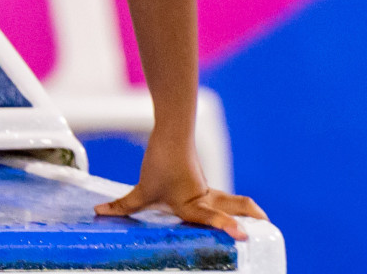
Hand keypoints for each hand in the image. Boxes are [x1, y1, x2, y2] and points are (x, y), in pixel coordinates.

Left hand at [94, 139, 265, 239]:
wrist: (172, 131)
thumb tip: (101, 213)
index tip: (243, 234)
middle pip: (235, 207)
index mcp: (193, 204)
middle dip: (249, 217)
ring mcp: (207, 189)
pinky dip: (231, 206)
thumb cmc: (161, 161)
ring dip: (244, 210)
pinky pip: (221, 198)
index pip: (212, 218)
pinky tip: (230, 213)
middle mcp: (205, 198)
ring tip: (258, 222)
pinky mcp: (204, 183)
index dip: (226, 227)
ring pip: (231, 201)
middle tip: (265, 227)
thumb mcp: (143, 189)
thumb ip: (124, 205)